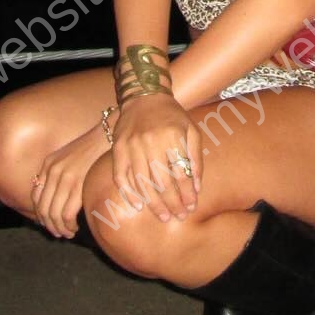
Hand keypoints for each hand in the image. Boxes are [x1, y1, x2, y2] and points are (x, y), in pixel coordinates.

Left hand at [30, 125, 108, 238]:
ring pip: (54, 214)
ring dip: (59, 228)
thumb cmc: (93, 148)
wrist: (108, 135)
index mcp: (49, 164)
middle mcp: (53, 171)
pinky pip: (66, 214)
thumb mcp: (68, 157)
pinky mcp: (78, 185)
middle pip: (43, 208)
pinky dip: (68, 225)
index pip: (36, 196)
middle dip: (49, 225)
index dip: (40, 214)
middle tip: (58, 233)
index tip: (48, 223)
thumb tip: (57, 196)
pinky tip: (74, 227)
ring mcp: (65, 178)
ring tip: (67, 233)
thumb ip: (58, 172)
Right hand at [110, 93, 203, 221]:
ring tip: (163, 217)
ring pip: (142, 183)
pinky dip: (128, 193)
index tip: (191, 207)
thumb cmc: (172, 116)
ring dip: (153, 204)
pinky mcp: (118, 148)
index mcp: (172, 136)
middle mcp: (150, 142)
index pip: (181, 173)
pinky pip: (121, 176)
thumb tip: (196, 188)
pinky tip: (138, 205)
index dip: (187, 194)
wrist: (144, 96)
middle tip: (179, 217)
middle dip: (172, 203)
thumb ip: (196, 158)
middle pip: (162, 182)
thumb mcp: (191, 130)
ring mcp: (131, 146)